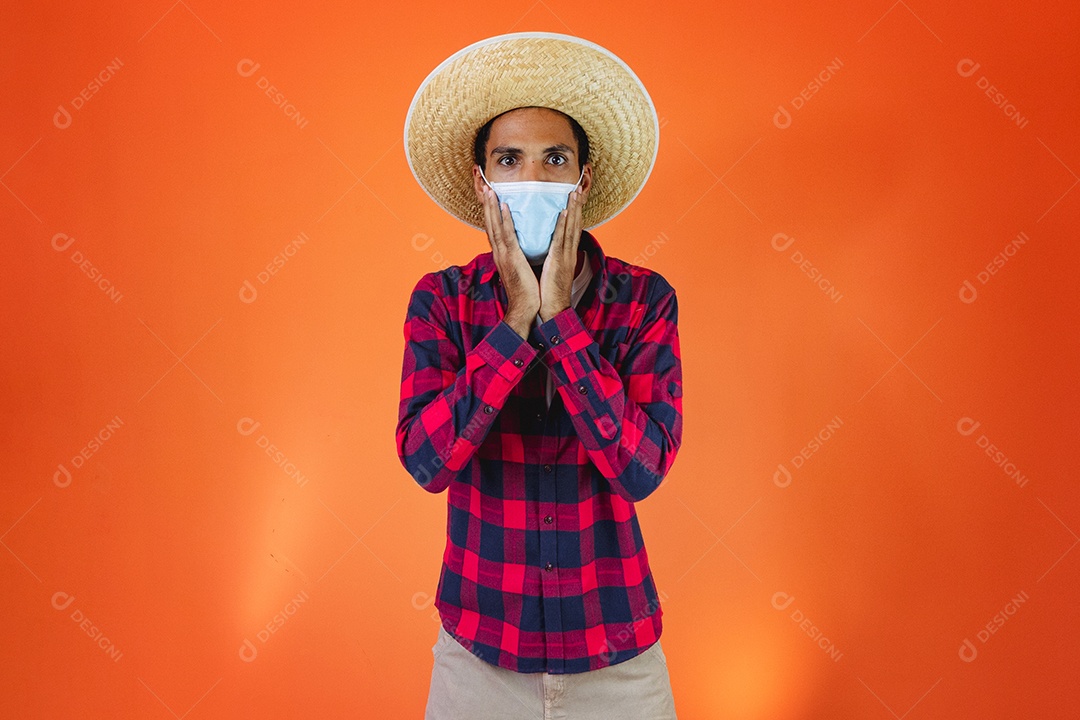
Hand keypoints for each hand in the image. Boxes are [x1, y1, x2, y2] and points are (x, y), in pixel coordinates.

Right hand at [479, 183, 539, 338]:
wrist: (525, 308)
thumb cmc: (527, 291)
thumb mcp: (521, 271)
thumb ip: (519, 258)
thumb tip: (523, 250)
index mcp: (502, 256)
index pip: (493, 231)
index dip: (490, 215)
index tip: (489, 199)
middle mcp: (499, 253)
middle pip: (490, 225)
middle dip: (487, 206)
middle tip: (485, 188)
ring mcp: (504, 255)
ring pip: (496, 226)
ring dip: (492, 207)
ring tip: (490, 190)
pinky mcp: (513, 258)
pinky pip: (507, 235)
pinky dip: (505, 219)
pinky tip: (504, 206)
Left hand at [539, 184, 585, 321]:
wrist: (552, 311)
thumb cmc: (548, 295)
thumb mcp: (549, 272)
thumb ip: (549, 259)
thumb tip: (543, 251)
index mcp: (566, 256)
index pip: (571, 231)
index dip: (574, 214)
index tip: (574, 199)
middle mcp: (568, 254)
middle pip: (574, 225)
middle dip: (577, 206)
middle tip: (578, 188)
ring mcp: (565, 257)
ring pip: (570, 228)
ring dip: (573, 209)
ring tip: (574, 193)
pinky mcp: (558, 262)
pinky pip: (561, 240)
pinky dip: (563, 225)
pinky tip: (564, 212)